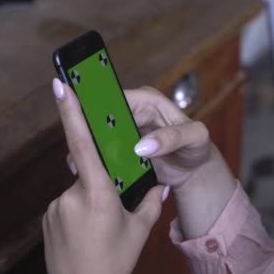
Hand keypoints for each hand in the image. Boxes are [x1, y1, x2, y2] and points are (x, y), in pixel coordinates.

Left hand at [43, 78, 168, 273]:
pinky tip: (86, 235)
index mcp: (98, 194)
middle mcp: (72, 196)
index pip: (82, 143)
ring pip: (78, 189)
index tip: (61, 85)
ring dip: (90, 201)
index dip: (71, 111)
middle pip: (88, 171)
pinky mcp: (47, 218)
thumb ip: (151, 201)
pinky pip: (66, 204)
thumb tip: (158, 185)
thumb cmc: (115, 264)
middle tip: (110, 216)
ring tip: (98, 232)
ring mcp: (56, 208)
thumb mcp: (141, 230)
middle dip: (102, 184)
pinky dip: (78, 212)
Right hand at [64, 86, 224, 189]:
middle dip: (87, 132)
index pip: (115, 98)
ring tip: (78, 167)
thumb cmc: (197, 147)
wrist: (194, 169)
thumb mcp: (195, 138)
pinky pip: (102, 152)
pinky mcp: (120, 148)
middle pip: (100, 117)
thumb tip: (143, 146)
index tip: (84, 124)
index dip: (98, 109)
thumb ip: (172, 138)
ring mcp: (123, 131)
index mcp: (147, 100)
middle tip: (76, 151)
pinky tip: (88, 174)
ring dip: (87, 149)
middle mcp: (131, 112)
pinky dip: (95, 162)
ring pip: (96, 136)